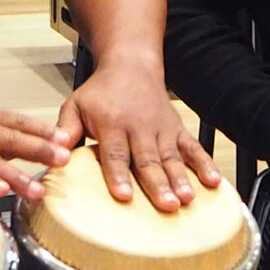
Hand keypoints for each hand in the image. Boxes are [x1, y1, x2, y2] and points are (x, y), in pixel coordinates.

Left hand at [54, 64, 220, 210]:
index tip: (123, 196)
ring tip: (188, 200)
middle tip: (167, 205)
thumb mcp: (75, 104)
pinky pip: (193, 148)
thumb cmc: (101, 91)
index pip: (114, 154)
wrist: (132, 64)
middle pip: (148, 160)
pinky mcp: (177, 130)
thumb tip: (55, 150)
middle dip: (158, 184)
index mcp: (111, 124)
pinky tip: (214, 182)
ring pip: (172, 158)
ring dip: (182, 179)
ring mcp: (161, 130)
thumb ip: (65, 128)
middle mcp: (139, 127)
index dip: (119, 175)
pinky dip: (204, 164)